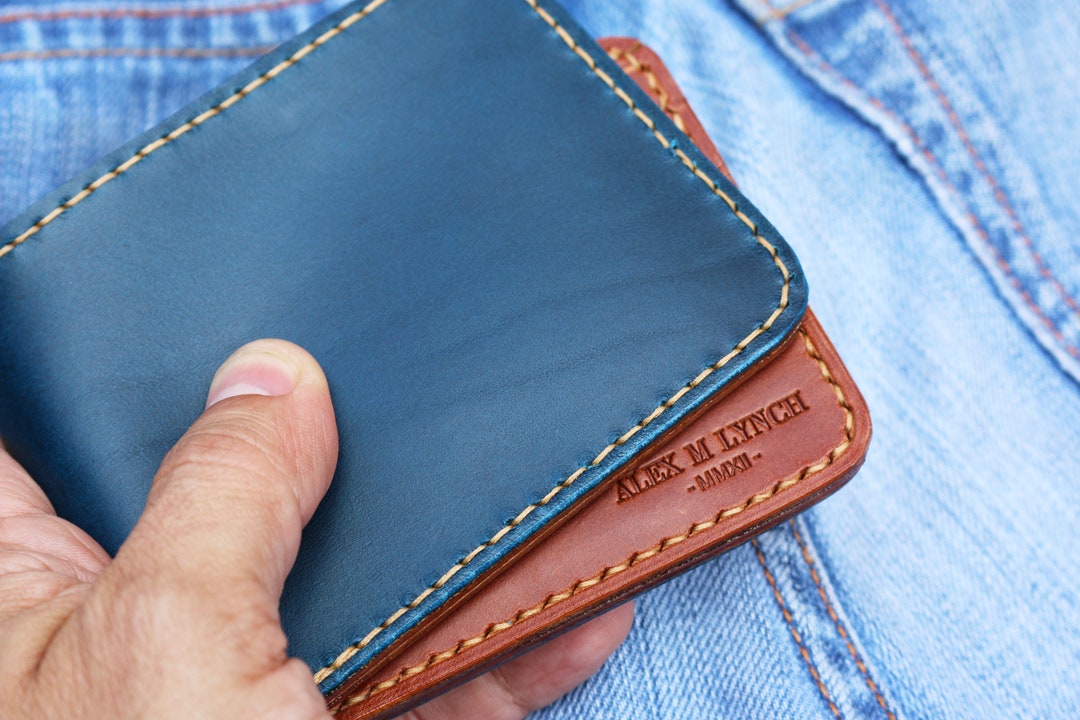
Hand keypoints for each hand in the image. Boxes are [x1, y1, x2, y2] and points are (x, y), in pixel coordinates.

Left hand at [0, 340, 632, 718]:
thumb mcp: (166, 649)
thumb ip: (218, 499)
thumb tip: (274, 374)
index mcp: (28, 582)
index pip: (31, 413)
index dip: (82, 332)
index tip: (160, 249)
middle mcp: (131, 623)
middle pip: (215, 475)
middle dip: (305, 412)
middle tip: (379, 325)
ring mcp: (243, 689)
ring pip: (343, 572)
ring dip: (439, 532)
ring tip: (513, 451)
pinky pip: (423, 676)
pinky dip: (506, 649)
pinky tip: (583, 607)